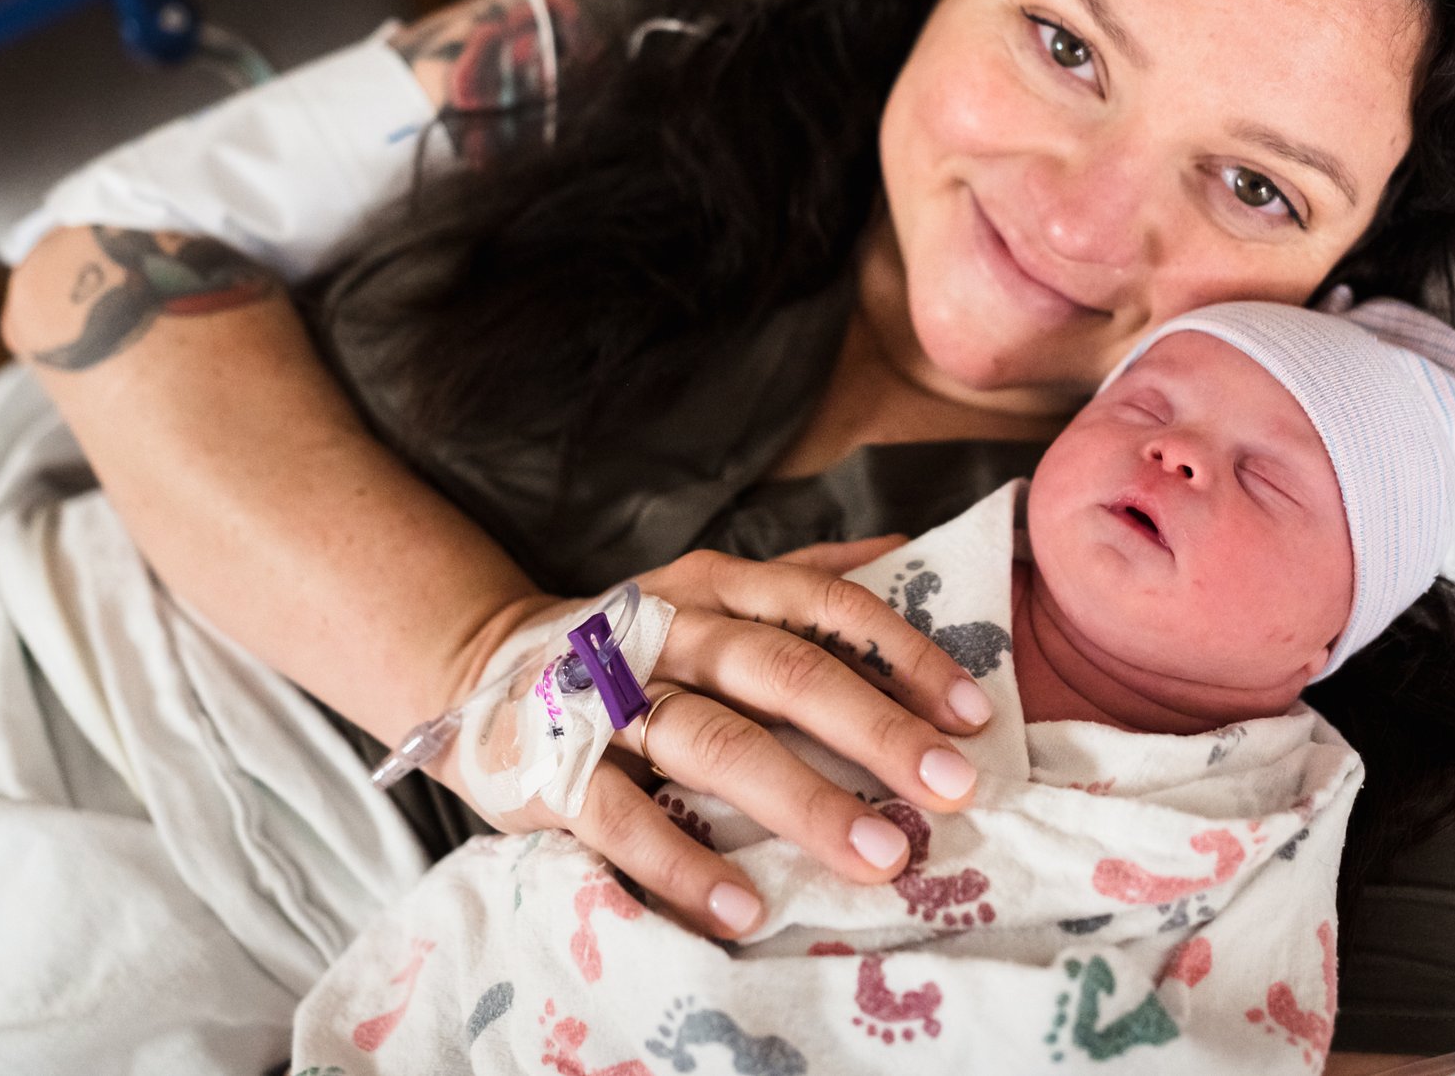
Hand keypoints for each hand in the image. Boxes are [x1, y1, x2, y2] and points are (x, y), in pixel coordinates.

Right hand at [471, 538, 994, 939]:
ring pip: (712, 740)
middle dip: (874, 731)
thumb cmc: (634, 642)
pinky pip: (620, 817)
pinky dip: (682, 863)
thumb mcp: (713, 591)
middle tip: (950, 790)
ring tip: (877, 857)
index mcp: (717, 584)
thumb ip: (803, 577)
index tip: (973, 714)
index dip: (902, 654)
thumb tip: (907, 548)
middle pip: (782, 671)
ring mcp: (606, 695)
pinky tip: (745, 905)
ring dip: (800, 801)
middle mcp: (668, 628)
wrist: (481, 664)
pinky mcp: (552, 764)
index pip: (824, 605)